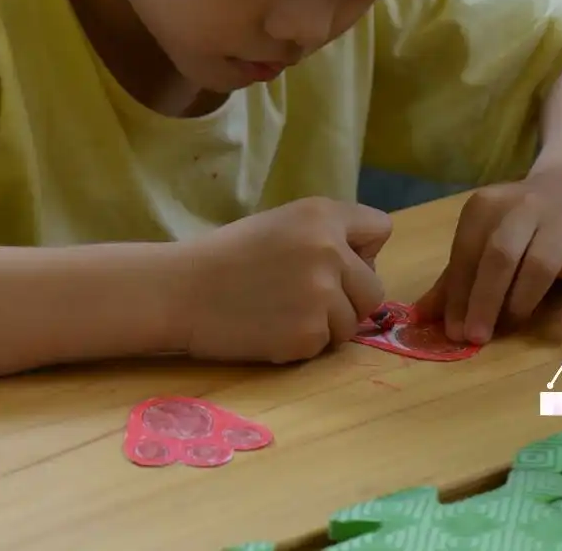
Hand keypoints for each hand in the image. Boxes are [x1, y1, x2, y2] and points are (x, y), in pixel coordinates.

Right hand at [181, 197, 390, 362]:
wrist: (181, 290)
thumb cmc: (228, 255)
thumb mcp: (283, 224)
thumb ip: (328, 235)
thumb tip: (366, 265)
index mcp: (323, 215)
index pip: (380, 230)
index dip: (361, 252)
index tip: (335, 262)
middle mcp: (331, 250)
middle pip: (374, 288)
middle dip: (349, 298)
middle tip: (307, 298)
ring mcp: (322, 294)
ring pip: (351, 322)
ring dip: (325, 325)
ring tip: (282, 312)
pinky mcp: (309, 333)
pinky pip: (325, 345)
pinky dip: (303, 344)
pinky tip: (271, 328)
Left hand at [414, 169, 561, 344]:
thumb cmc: (522, 220)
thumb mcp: (485, 234)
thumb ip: (455, 275)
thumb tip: (420, 317)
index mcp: (487, 206)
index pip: (467, 253)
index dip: (457, 295)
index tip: (452, 331)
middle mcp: (525, 208)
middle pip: (500, 256)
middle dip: (484, 299)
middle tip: (476, 337)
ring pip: (541, 264)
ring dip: (522, 299)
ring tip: (512, 325)